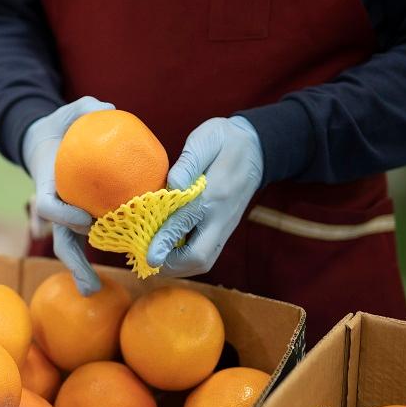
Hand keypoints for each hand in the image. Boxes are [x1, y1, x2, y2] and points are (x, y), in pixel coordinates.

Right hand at [23, 96, 114, 294]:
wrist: (51, 138)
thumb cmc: (65, 124)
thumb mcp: (73, 110)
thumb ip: (86, 108)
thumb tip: (108, 109)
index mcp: (47, 183)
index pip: (48, 204)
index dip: (62, 215)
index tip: (85, 220)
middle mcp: (55, 204)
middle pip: (59, 238)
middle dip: (72, 262)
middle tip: (88, 286)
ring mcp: (66, 214)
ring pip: (70, 245)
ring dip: (80, 270)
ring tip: (94, 292)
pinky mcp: (79, 216)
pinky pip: (88, 236)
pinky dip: (98, 253)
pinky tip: (118, 267)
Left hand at [146, 116, 263, 276]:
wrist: (257, 148)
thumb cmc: (225, 141)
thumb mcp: (206, 140)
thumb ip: (188, 162)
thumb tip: (171, 185)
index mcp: (214, 193)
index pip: (186, 223)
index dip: (165, 242)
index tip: (149, 257)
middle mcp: (221, 216)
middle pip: (200, 257)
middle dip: (172, 264)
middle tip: (148, 258)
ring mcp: (225, 226)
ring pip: (204, 262)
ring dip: (179, 266)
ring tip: (156, 257)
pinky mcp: (225, 229)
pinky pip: (207, 255)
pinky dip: (187, 261)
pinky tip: (170, 250)